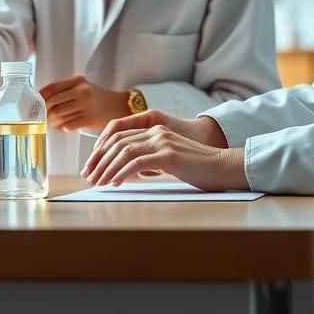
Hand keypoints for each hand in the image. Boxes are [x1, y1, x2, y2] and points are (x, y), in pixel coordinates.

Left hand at [38, 76, 128, 132]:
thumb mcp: (82, 87)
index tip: (35, 104)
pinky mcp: (90, 119)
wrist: (120, 106)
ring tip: (54, 123)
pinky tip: (64, 126)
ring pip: (58, 115)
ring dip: (52, 122)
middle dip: (45, 112)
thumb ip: (64, 91)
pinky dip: (62, 127)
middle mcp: (81, 91)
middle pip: (52, 103)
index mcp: (77, 81)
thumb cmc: (96, 98)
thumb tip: (40, 102)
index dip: (40, 97)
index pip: (51, 88)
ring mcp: (86, 105)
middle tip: (43, 117)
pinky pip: (68, 125)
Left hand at [82, 112, 245, 189]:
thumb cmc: (198, 169)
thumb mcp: (169, 161)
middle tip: (89, 177)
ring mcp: (162, 142)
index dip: (101, 151)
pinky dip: (121, 172)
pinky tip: (114, 183)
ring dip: (107, 168)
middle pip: (117, 142)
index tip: (92, 167)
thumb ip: (149, 161)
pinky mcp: (168, 155)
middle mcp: (156, 132)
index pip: (119, 136)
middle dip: (99, 160)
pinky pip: (136, 162)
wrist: (224, 168)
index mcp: (154, 130)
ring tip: (98, 183)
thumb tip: (126, 172)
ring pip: (123, 152)